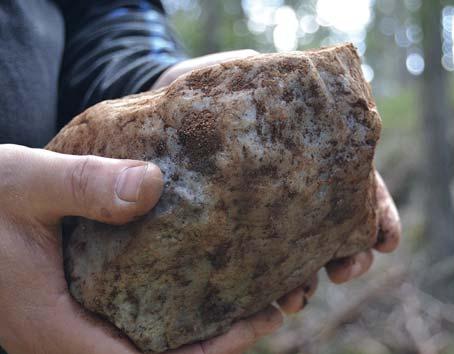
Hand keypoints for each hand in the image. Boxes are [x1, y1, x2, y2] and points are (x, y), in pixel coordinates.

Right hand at [0, 144, 281, 353]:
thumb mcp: (25, 183)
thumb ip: (82, 184)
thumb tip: (153, 184)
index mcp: (53, 325)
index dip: (205, 352)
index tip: (254, 321)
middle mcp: (66, 336)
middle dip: (218, 341)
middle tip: (271, 306)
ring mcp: (72, 323)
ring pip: (148, 340)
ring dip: (201, 327)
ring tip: (252, 296)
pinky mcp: (77, 302)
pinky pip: (135, 317)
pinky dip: (174, 307)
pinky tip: (201, 279)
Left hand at [154, 51, 401, 313]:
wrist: (173, 100)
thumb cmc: (221, 84)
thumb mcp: (254, 72)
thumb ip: (286, 85)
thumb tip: (334, 89)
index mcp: (317, 152)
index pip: (360, 185)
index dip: (378, 214)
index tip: (387, 242)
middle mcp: (298, 185)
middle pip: (336, 226)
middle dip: (349, 255)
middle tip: (345, 271)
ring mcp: (266, 207)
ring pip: (298, 250)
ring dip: (306, 278)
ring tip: (297, 298)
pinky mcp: (233, 224)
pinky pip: (253, 258)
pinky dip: (264, 282)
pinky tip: (265, 299)